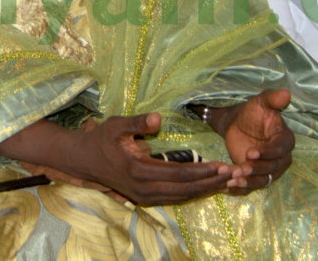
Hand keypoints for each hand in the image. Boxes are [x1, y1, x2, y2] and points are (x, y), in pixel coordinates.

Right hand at [76, 113, 239, 205]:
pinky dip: (192, 193)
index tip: (222, 165)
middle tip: (234, 175)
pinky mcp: (144, 198)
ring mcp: (143, 196)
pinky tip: (206, 187)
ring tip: (226, 182)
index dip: (202, 171)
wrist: (83, 161)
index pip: (178, 174)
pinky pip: (174, 198)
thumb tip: (158, 119)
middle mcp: (143, 188)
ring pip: (181, 197)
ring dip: (205, 190)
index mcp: (138, 170)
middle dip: (210, 183)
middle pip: (184, 190)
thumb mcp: (116, 125)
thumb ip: (138, 122)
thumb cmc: (101, 139)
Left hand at [215, 89, 294, 193]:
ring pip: (263, 180)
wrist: (238, 124)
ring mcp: (270, 169)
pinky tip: (227, 187)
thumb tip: (286, 93)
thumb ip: (272, 99)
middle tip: (239, 168)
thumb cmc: (252, 112)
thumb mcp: (260, 102)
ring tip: (232, 179)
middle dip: (256, 169)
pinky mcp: (256, 177)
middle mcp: (281, 158)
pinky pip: (251, 186)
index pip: (280, 150)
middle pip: (272, 168)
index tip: (250, 152)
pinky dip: (241, 189)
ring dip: (249, 181)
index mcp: (285, 140)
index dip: (267, 153)